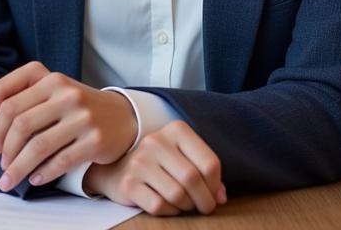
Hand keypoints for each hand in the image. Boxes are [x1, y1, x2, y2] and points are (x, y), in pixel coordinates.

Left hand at [0, 61, 137, 191]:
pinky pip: (60, 161)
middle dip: (5, 147)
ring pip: (38, 146)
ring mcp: (82, 117)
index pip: (10, 99)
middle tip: (1, 161)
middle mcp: (66, 94)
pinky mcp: (95, 141)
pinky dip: (43, 173)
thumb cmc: (76, 105)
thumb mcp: (52, 90)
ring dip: (19, 166)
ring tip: (11, 176)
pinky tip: (35, 178)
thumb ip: (23, 98)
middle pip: (21, 124)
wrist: (121, 115)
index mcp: (51, 78)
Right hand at [84, 121, 224, 215]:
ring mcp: (140, 161)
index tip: (212, 193)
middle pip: (193, 179)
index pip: (209, 163)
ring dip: (186, 207)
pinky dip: (169, 211)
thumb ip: (205, 172)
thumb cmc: (161, 165)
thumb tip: (220, 197)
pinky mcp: (129, 183)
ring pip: (178, 195)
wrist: (119, 168)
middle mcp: (156, 141)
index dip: (216, 185)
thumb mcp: (184, 158)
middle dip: (204, 201)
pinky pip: (160, 206)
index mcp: (175, 130)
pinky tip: (166, 204)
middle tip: (203, 206)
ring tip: (183, 203)